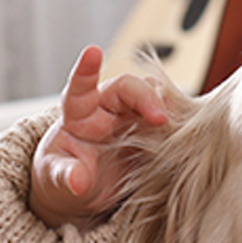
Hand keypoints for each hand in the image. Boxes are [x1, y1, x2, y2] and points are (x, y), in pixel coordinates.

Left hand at [31, 45, 169, 228]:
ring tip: (174, 130)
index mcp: (79, 114)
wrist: (84, 191)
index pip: (80, 87)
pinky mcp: (152, 132)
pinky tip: (185, 139)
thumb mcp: (56, 179)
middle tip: (160, 118)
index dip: (86, 70)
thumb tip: (77, 181)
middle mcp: (108, 108)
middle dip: (146, 97)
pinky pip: (171, 121)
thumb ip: (65, 176)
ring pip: (155, 99)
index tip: (92, 52)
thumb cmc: (64, 175)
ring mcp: (133, 118)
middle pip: (129, 88)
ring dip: (168, 109)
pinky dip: (179, 126)